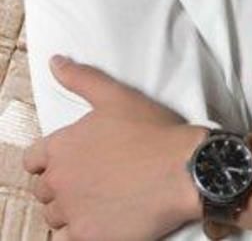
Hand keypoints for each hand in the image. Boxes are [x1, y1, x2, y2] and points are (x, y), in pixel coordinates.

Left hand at [23, 56, 220, 240]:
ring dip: (72, 210)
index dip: (52, 158)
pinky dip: (84, 232)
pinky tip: (105, 218)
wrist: (185, 169)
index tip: (75, 158)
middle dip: (63, 184)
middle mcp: (59, 182)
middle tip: (94, 177)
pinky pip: (71, 240)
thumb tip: (55, 62)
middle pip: (44, 190)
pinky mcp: (89, 238)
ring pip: (56, 217)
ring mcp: (73, 213)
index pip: (33, 160)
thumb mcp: (116, 96)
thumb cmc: (153, 131)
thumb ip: (80, 78)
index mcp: (61, 147)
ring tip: (102, 198)